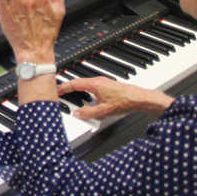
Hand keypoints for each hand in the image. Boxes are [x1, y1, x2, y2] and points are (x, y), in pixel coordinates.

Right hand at [58, 76, 173, 119]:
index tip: (56, 90)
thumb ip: (88, 113)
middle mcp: (98, 81)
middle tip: (62, 93)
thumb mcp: (103, 111)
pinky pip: (93, 87)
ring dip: (79, 90)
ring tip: (73, 97)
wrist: (140, 99)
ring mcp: (104, 83)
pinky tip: (89, 100)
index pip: (74, 83)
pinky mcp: (108, 86)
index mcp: (94, 84)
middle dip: (70, 88)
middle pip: (79, 82)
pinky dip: (87, 92)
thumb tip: (77, 114)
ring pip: (86, 85)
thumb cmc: (124, 101)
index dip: (63, 87)